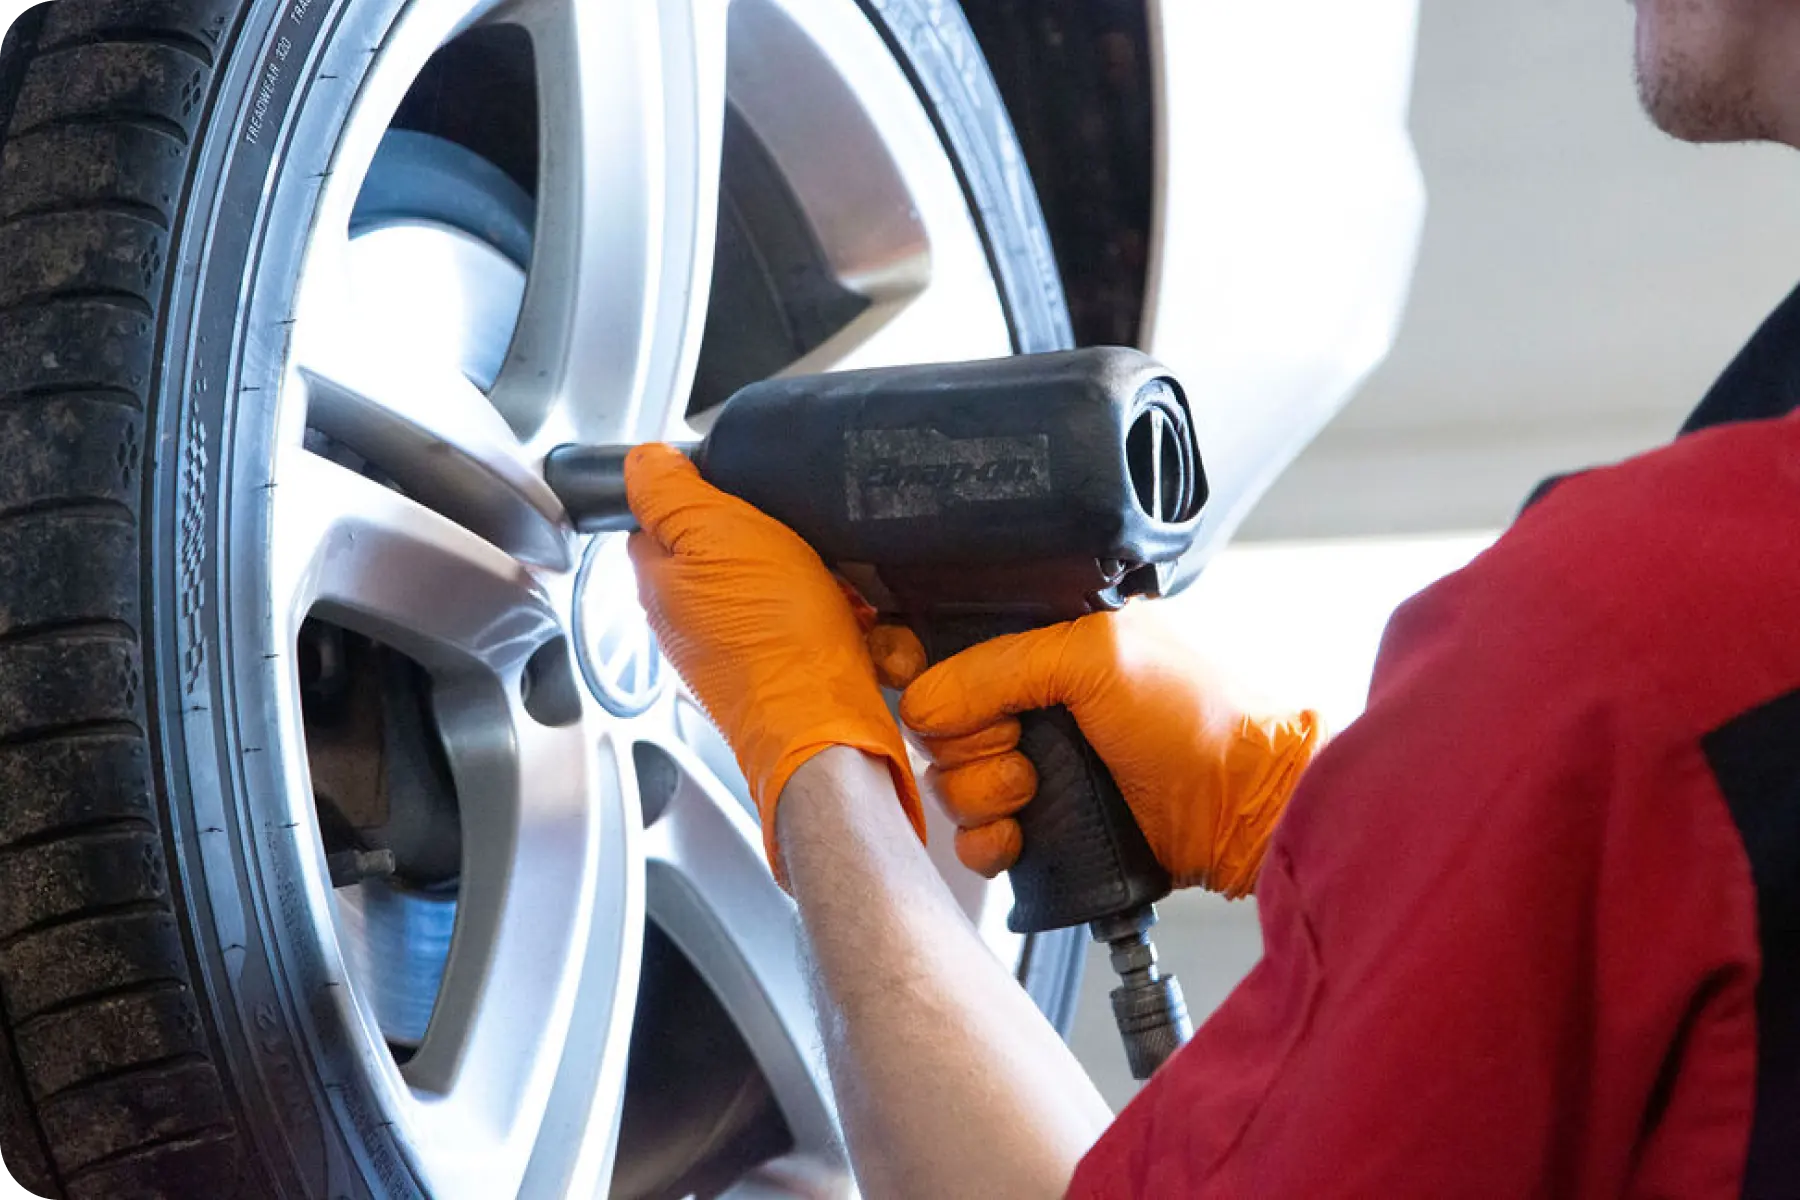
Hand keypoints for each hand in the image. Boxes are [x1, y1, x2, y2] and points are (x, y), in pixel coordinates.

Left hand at [625, 444, 923, 879]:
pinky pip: (811, 623)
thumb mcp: (717, 535)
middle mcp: (689, 621)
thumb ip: (670, 494)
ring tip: (832, 584)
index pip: (660, 517)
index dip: (700, 495)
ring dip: (811, 577)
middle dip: (769, 538)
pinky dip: (836, 615)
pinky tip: (852, 620)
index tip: (737, 491)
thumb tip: (641, 460)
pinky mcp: (782, 671)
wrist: (828, 729)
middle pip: (725, 548)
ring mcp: (735, 649)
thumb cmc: (776, 641)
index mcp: (660, 584)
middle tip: (795, 541)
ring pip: (776, 584)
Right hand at [888, 606, 1321, 895]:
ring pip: (951, 783)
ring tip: (1036, 792)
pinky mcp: (1041, 825)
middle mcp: (1032, 701)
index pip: (947, 650)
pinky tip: (1020, 836)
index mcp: (1043, 643)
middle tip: (1022, 747)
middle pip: (941, 725)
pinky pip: (975, 839)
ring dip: (982, 795)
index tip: (928, 694)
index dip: (922, 670)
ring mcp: (1035, 764)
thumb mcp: (1095, 656)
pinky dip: (986, 843)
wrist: (1243, 808)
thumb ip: (998, 666)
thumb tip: (921, 701)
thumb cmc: (1198, 717)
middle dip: (972, 745)